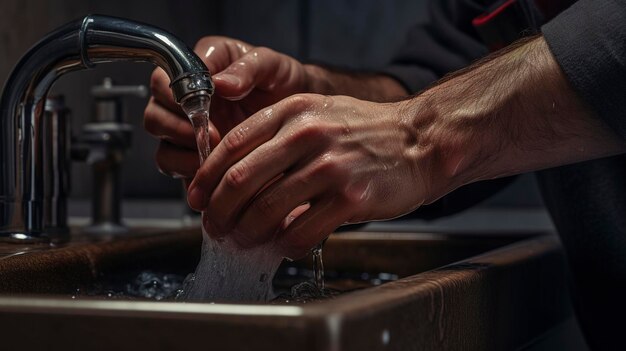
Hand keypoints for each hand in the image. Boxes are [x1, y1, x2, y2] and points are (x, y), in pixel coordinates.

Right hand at [144, 36, 308, 178]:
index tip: (206, 104)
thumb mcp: (273, 65)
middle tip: (212, 134)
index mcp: (199, 67)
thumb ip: (249, 68)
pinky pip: (177, 168)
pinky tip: (215, 172)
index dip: (177, 93)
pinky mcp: (197, 157)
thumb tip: (220, 84)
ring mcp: (190, 130)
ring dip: (181, 153)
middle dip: (176, 127)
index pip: (164, 76)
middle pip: (155, 113)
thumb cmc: (284, 82)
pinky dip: (189, 172)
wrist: (301, 114)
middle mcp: (187, 99)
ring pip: (161, 145)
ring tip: (213, 156)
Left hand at [186, 94, 429, 257]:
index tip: (197, 197)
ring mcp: (330, 166)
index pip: (232, 145)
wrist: (420, 142)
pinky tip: (284, 247)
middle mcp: (307, 135)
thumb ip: (277, 137)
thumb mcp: (317, 114)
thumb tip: (235, 177)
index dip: (205, 177)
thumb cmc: (366, 132)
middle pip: (241, 179)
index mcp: (292, 112)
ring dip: (246, 232)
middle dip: (218, 210)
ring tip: (243, 240)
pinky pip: (303, 230)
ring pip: (267, 209)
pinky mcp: (350, 197)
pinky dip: (286, 245)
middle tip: (213, 226)